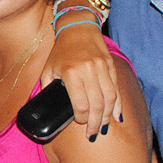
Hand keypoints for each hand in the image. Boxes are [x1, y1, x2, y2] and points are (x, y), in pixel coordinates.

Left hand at [43, 17, 120, 138]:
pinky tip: (117, 117)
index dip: (81, 118)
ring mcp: (102, 68)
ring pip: (110, 99)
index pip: (80, 104)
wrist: (78, 27)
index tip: (79, 122)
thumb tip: (45, 107)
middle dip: (96, 123)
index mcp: (71, 73)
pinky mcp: (111, 66)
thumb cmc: (61, 51)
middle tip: (92, 134)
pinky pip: (117, 89)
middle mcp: (88, 71)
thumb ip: (47, 88)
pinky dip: (118, 105)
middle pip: (97, 105)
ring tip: (104, 129)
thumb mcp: (48, 69)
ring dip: (108, 117)